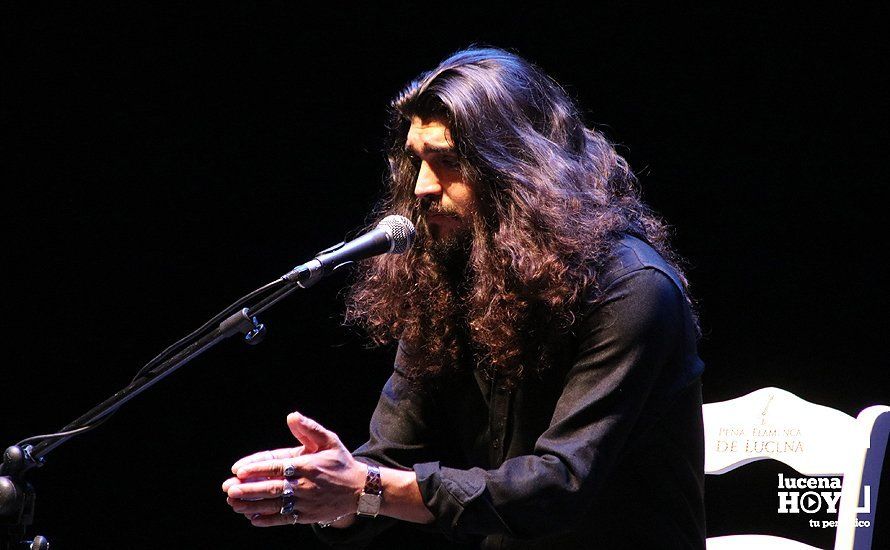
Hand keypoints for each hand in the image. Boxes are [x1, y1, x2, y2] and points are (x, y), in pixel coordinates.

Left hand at [222, 411, 365, 526]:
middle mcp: (304, 485)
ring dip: (252, 505)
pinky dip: (267, 519)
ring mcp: (305, 502)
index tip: (238, 470)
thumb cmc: (340, 462)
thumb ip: (309, 428)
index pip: (277, 466)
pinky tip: (252, 517)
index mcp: (307, 465)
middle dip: (249, 489)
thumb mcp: (329, 441)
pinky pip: (284, 519)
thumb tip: (291, 416)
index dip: (257, 468)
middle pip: (272, 487)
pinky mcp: (306, 516)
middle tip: (229, 489)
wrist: (360, 490)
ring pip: (274, 505)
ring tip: (233, 503)